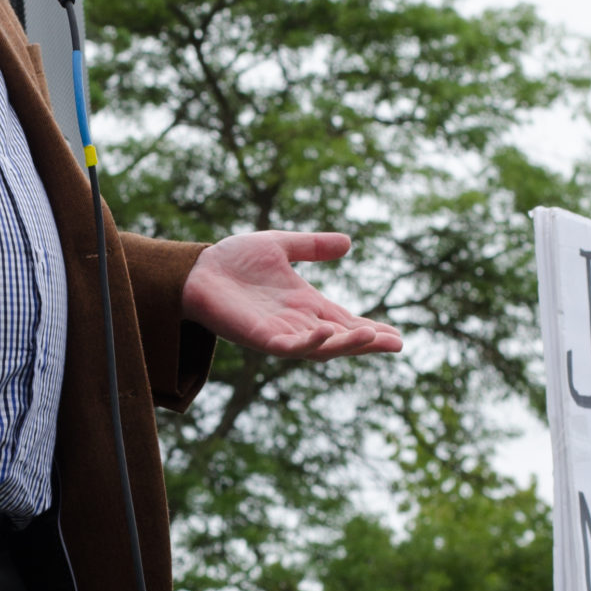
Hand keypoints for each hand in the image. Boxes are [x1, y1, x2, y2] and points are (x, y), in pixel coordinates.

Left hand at [180, 232, 402, 364]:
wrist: (195, 269)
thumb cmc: (232, 260)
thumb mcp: (280, 246)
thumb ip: (312, 246)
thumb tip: (348, 243)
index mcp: (304, 305)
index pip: (344, 321)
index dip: (369, 329)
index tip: (396, 336)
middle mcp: (296, 323)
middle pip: (339, 339)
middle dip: (366, 343)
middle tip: (396, 343)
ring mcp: (278, 333)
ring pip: (319, 347)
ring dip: (345, 345)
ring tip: (370, 337)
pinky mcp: (258, 337)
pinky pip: (288, 347)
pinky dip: (308, 343)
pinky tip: (325, 332)